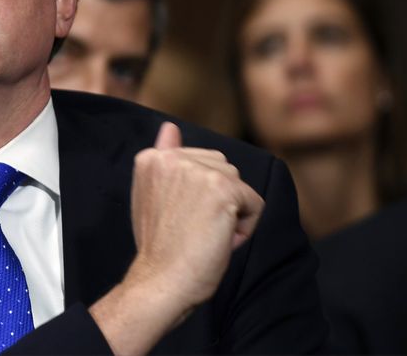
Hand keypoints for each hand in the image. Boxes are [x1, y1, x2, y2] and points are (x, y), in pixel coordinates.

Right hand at [128, 122, 263, 305]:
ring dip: (232, 213)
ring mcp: (197, 171)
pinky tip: (220, 240)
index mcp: (152, 158)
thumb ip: (165, 159)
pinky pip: (255, 204)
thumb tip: (170, 126)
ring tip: (204, 234)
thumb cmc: (159, 247)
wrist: (162, 281)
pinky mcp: (223, 189)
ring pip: (239, 185)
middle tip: (192, 229)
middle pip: (222, 168)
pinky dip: (246, 227)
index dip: (195, 196)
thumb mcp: (151, 194)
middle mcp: (172, 158)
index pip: (199, 162)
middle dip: (217, 200)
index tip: (177, 219)